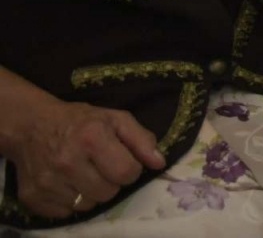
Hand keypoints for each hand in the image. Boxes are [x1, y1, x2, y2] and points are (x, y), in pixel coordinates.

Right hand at [9, 98, 164, 218]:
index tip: (123, 161)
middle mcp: (67, 162)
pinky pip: (65, 213)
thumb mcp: (115, 119)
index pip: (127, 173)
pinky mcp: (32, 197)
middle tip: (101, 167)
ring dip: (91, 193)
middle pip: (108, 193)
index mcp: (91, 138)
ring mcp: (47, 182)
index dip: (131, 169)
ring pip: (88, 205)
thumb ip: (141, 139)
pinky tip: (66, 183)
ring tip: (83, 174)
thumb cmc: (80, 121)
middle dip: (111, 182)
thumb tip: (159, 163)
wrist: (32, 126)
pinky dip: (70, 202)